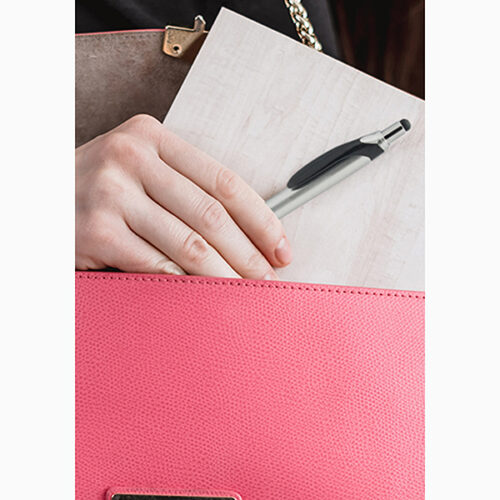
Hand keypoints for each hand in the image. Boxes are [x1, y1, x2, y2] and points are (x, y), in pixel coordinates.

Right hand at [76, 114, 292, 278]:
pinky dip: (187, 285)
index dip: (261, 218)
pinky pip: (156, 266)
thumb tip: (244, 232)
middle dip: (249, 254)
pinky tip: (206, 296)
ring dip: (225, 275)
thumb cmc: (98, 186)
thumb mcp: (139, 169)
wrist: (38, 195)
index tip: (281, 246)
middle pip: (211, 215)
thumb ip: (184, 189)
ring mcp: (111, 194)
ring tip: (247, 292)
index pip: (224, 181)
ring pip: (189, 244)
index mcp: (152, 138)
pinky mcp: (97, 232)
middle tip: (270, 278)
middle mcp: (131, 158)